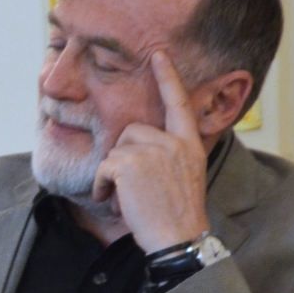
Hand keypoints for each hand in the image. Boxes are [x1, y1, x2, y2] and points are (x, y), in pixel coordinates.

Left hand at [91, 51, 211, 251]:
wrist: (178, 238)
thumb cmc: (176, 215)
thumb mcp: (183, 176)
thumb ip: (168, 154)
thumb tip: (137, 144)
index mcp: (190, 144)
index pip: (179, 104)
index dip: (168, 78)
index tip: (158, 54)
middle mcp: (174, 143)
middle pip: (131, 131)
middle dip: (123, 157)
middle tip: (131, 187)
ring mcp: (153, 151)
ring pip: (115, 150)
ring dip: (112, 176)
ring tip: (127, 199)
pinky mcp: (130, 164)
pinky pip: (104, 167)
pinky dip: (103, 186)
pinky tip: (116, 202)